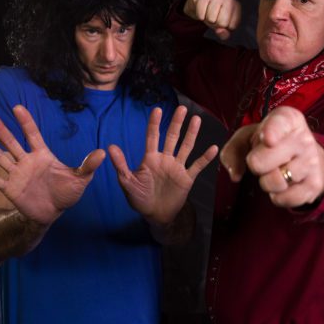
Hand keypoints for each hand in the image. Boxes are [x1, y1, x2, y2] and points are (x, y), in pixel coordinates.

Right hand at [0, 105, 104, 225]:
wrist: (53, 212)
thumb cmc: (67, 193)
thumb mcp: (80, 179)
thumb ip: (88, 165)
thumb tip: (103, 152)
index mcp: (43, 155)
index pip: (33, 135)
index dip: (26, 122)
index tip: (17, 107)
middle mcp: (27, 161)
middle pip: (11, 142)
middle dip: (0, 129)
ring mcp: (17, 174)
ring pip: (0, 156)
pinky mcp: (10, 188)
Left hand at [108, 106, 218, 224]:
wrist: (155, 215)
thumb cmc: (139, 198)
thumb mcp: (127, 182)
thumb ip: (121, 165)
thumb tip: (110, 147)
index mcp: (151, 158)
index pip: (153, 137)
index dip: (154, 124)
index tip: (157, 109)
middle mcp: (165, 159)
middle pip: (172, 137)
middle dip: (176, 123)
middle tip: (182, 108)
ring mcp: (177, 168)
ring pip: (186, 147)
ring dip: (191, 134)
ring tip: (196, 120)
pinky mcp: (187, 178)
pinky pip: (197, 166)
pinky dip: (205, 158)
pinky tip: (213, 148)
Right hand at [182, 0, 241, 39]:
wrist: (199, 2)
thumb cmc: (214, 15)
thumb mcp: (223, 27)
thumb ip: (224, 34)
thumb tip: (220, 31)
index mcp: (236, 6)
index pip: (232, 26)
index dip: (225, 27)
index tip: (223, 21)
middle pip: (222, 23)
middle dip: (216, 24)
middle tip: (214, 17)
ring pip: (211, 19)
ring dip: (207, 19)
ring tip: (208, 13)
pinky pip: (201, 15)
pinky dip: (200, 16)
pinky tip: (203, 10)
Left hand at [220, 106, 323, 208]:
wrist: (304, 155)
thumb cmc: (270, 143)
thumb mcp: (248, 137)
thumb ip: (233, 150)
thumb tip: (235, 175)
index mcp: (287, 119)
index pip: (280, 124)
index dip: (271, 132)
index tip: (267, 140)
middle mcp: (303, 138)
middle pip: (264, 161)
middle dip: (255, 165)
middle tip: (261, 160)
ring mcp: (312, 161)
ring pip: (275, 182)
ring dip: (266, 182)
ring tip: (274, 171)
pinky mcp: (315, 184)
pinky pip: (286, 198)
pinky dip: (278, 196)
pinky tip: (283, 184)